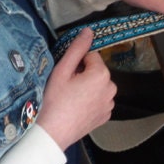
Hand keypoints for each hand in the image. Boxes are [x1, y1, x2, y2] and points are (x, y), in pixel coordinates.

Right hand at [38, 28, 115, 149]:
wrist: (52, 133)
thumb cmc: (54, 101)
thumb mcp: (62, 70)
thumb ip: (77, 48)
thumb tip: (89, 31)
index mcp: (102, 74)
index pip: (91, 55)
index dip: (77, 62)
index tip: (67, 74)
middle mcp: (111, 88)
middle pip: (95, 70)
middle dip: (82, 74)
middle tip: (67, 86)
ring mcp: (109, 104)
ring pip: (97, 84)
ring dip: (86, 86)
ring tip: (70, 98)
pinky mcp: (105, 115)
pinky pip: (98, 99)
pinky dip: (90, 99)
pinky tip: (76, 107)